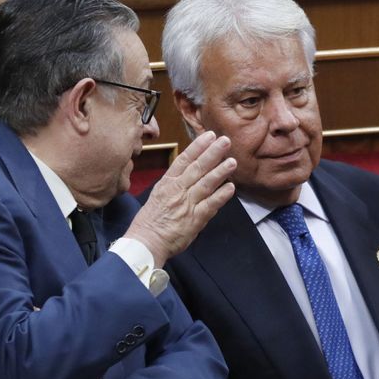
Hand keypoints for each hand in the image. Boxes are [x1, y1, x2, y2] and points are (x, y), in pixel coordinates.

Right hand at [123, 131, 235, 266]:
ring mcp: (187, 204)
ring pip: (206, 184)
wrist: (146, 242)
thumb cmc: (150, 221)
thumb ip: (174, 185)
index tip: (209, 136)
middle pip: (197, 168)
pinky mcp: (195, 219)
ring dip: (220, 171)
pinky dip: (221, 196)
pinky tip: (231, 188)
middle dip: (212, 153)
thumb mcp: (158, 196)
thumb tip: (189, 174)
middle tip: (225, 141)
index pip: (184, 160)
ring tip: (232, 162)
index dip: (198, 147)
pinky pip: (210, 205)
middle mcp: (177, 190)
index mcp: (167, 183)